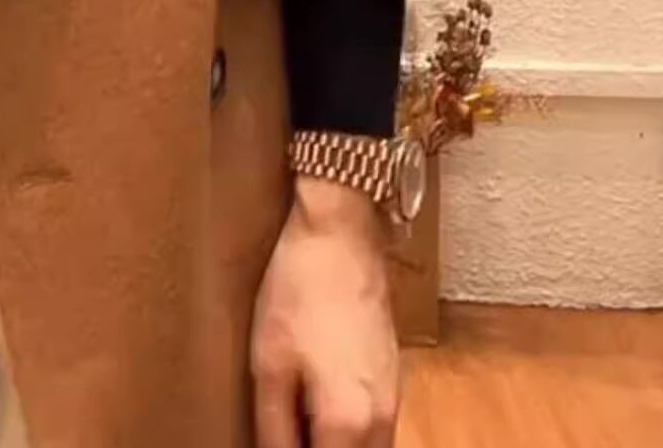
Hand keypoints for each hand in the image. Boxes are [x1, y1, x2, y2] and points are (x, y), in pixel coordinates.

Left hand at [250, 176, 399, 447]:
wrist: (340, 235)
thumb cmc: (300, 290)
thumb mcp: (269, 361)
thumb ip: (273, 425)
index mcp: (348, 424)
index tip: (273, 443)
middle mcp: (382, 422)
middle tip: (284, 431)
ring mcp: (393, 399)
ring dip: (333, 443)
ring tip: (296, 422)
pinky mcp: (393, 377)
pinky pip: (374, 427)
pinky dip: (348, 431)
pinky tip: (316, 406)